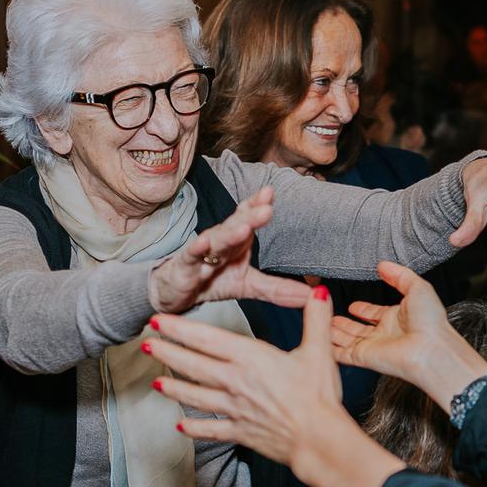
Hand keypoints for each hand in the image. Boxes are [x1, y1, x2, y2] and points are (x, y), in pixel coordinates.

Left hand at [146, 288, 405, 486]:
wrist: (318, 441)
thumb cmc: (318, 397)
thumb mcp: (319, 351)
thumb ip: (316, 318)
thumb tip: (318, 291)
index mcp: (250, 359)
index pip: (206, 339)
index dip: (179, 329)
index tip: (158, 321)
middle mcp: (235, 383)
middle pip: (193, 366)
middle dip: (167, 354)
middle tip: (145, 345)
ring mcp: (235, 409)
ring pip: (196, 397)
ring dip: (174, 389)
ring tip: (155, 384)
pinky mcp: (241, 432)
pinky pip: (212, 430)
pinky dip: (195, 428)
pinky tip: (181, 426)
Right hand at [147, 186, 312, 314]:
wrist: (175, 294)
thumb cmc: (211, 280)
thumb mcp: (248, 286)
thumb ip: (278, 289)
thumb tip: (312, 295)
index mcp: (236, 241)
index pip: (246, 217)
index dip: (257, 205)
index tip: (271, 192)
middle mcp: (220, 242)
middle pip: (236, 225)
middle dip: (251, 216)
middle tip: (267, 207)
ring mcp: (201, 253)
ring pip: (216, 239)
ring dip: (230, 233)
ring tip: (244, 227)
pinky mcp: (184, 267)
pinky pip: (191, 257)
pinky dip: (196, 249)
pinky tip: (203, 242)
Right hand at [331, 262, 486, 411]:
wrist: (431, 350)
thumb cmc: (430, 323)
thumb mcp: (418, 287)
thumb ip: (399, 275)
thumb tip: (383, 265)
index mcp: (398, 318)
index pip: (375, 313)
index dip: (364, 309)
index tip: (353, 305)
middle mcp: (385, 333)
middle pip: (359, 328)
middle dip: (344, 323)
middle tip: (329, 316)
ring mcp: (374, 346)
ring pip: (348, 340)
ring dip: (334, 333)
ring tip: (321, 324)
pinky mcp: (364, 357)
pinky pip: (343, 354)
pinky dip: (331, 350)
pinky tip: (322, 342)